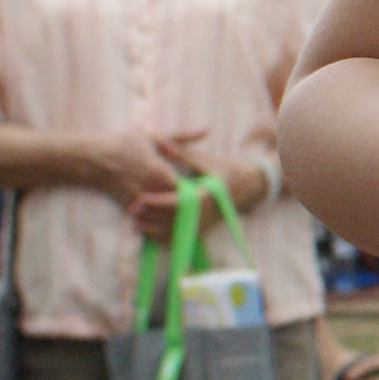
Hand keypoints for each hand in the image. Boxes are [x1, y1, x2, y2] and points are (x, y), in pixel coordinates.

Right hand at [66, 127, 193, 212]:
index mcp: (158, 170)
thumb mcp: (153, 138)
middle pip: (176, 203)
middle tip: (195, 198)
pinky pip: (149, 216)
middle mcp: (148, 187)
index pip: (185, 189)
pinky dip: (157, 215)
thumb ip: (183, 137)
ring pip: (163, 212)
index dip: (194, 190)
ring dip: (172, 210)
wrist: (92, 159)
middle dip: (185, 202)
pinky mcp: (129, 206)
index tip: (199, 186)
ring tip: (180, 203)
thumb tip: (207, 130)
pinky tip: (163, 208)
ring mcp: (137, 198)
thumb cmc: (124, 144)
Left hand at [130, 139, 265, 231]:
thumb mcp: (204, 160)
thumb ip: (180, 152)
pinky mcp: (200, 231)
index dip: (158, 202)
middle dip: (150, 215)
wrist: (247, 186)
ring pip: (173, 232)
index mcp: (207, 196)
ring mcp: (204, 225)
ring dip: (152, 228)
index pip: (178, 202)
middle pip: (172, 219)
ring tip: (134, 220)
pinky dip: (160, 237)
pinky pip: (178, 238)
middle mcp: (206, 214)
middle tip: (131, 209)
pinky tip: (145, 230)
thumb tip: (157, 141)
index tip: (141, 198)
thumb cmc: (224, 170)